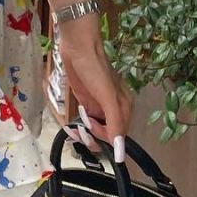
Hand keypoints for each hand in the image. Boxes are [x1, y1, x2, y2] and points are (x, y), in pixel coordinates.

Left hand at [58, 40, 133, 163]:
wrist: (78, 47)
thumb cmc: (94, 68)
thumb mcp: (107, 96)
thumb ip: (114, 122)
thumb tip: (120, 149)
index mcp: (124, 108)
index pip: (118, 136)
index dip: (104, 137)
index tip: (90, 128)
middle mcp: (114, 109)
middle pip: (107, 135)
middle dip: (93, 137)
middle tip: (80, 130)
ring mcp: (99, 106)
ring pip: (96, 131)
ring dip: (85, 134)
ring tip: (74, 129)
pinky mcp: (87, 102)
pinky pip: (86, 122)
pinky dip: (79, 127)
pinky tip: (71, 127)